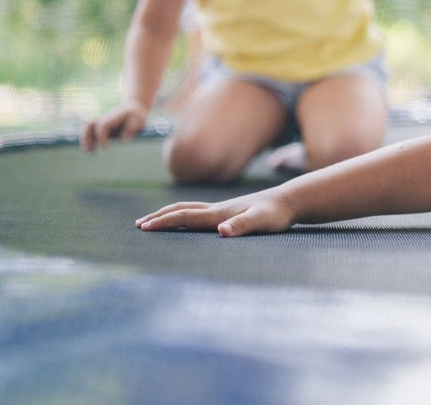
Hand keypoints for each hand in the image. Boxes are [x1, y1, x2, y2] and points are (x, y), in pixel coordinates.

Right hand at [81, 100, 148, 151]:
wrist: (134, 107)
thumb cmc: (137, 115)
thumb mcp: (139, 120)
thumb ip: (132, 129)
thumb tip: (124, 139)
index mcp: (113, 118)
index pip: (102, 126)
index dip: (101, 136)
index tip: (105, 147)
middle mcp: (104, 119)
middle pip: (89, 124)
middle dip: (87, 136)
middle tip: (90, 149)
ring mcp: (102, 123)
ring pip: (87, 128)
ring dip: (85, 139)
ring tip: (89, 151)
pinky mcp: (102, 127)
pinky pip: (90, 132)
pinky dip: (88, 140)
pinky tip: (92, 150)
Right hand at [137, 189, 295, 236]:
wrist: (291, 200)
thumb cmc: (278, 214)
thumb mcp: (262, 222)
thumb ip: (243, 225)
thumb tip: (221, 231)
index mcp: (220, 214)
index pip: (185, 217)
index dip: (164, 222)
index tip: (144, 227)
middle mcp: (218, 210)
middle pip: (182, 210)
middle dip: (160, 217)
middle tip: (140, 224)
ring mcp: (224, 209)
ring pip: (190, 209)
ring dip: (171, 214)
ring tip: (156, 219)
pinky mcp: (230, 211)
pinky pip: (201, 212)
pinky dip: (186, 215)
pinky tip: (188, 220)